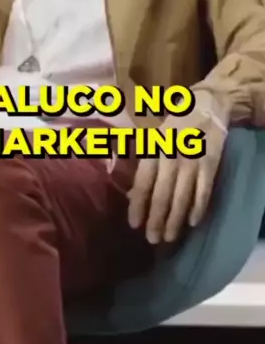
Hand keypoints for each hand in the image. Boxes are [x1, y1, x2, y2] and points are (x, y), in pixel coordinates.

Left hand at [128, 93, 228, 243]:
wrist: (207, 105)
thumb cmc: (174, 125)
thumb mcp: (155, 138)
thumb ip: (146, 164)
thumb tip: (131, 195)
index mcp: (153, 148)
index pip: (143, 183)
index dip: (138, 205)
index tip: (134, 225)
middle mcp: (171, 155)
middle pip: (162, 195)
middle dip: (156, 220)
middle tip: (152, 239)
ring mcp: (192, 160)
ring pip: (182, 197)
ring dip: (175, 220)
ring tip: (170, 237)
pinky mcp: (211, 163)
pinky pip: (204, 191)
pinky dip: (198, 208)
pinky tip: (193, 223)